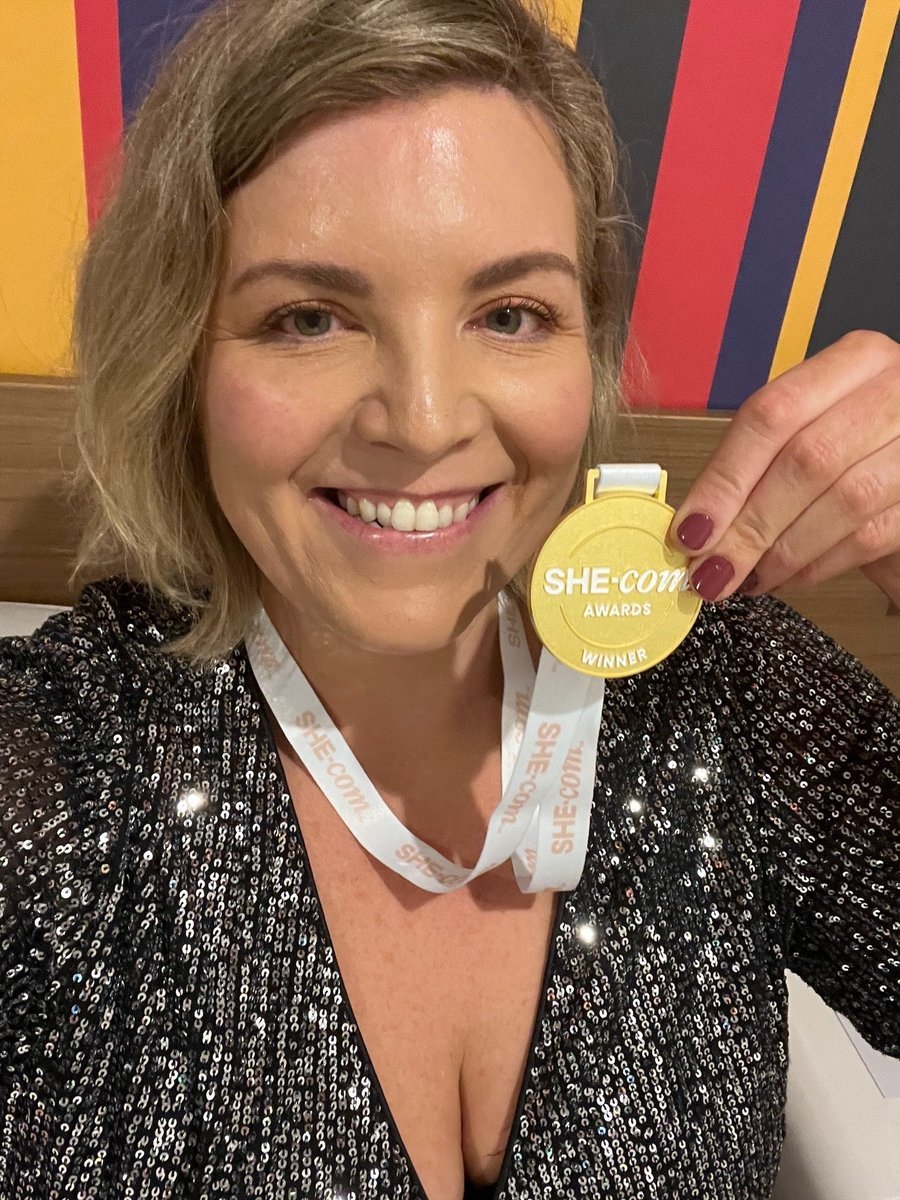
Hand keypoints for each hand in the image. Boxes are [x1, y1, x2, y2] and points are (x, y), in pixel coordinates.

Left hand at [667, 330, 899, 606]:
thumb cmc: (856, 451)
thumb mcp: (809, 433)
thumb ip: (756, 467)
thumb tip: (695, 525)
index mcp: (854, 361)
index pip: (772, 414)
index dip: (725, 479)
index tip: (689, 531)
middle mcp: (894, 390)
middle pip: (807, 459)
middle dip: (749, 526)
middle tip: (710, 570)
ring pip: (844, 499)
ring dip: (782, 551)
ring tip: (744, 578)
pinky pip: (870, 535)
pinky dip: (818, 565)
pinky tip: (786, 578)